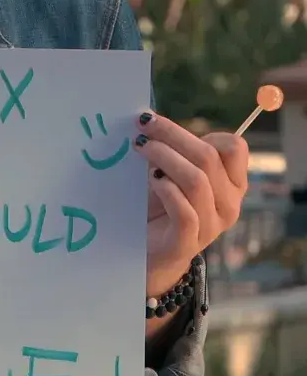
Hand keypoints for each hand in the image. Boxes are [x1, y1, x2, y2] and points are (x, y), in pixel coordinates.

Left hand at [133, 112, 248, 296]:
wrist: (149, 253)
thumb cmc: (160, 208)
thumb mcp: (171, 175)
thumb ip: (174, 153)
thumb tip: (149, 122)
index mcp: (232, 183)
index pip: (234, 147)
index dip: (199, 130)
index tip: (159, 124)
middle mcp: (229, 203)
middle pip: (209, 157)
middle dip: (172, 136)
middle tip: (142, 127)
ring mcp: (212, 225)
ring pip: (197, 180)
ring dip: (165, 158)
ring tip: (141, 148)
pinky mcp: (188, 242)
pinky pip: (185, 210)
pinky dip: (167, 190)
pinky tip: (152, 180)